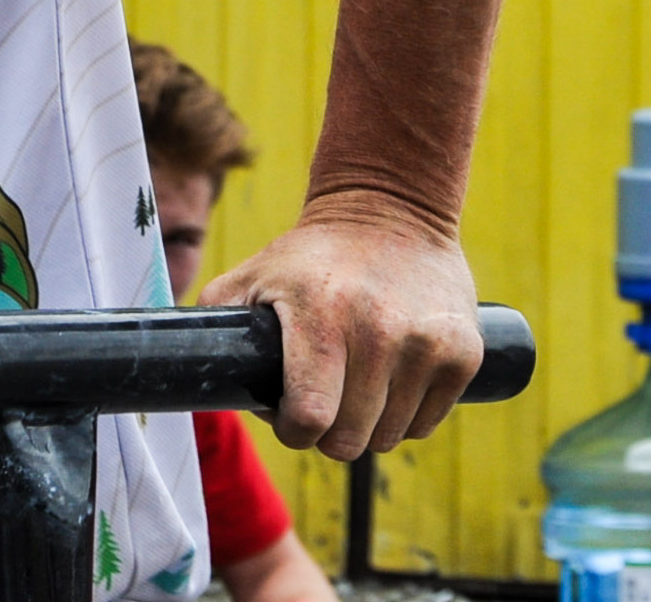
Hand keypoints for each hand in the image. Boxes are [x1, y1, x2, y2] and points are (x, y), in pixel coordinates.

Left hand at [201, 192, 482, 459]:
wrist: (392, 208)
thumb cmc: (309, 257)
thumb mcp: (250, 277)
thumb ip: (212, 327)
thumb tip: (186, 377)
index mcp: (321, 317)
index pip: (308, 423)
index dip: (293, 428)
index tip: (292, 410)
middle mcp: (379, 331)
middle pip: (350, 442)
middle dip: (330, 430)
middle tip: (325, 393)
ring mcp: (427, 343)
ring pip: (390, 437)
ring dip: (370, 421)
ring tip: (358, 376)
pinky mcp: (464, 351)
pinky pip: (427, 423)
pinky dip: (408, 413)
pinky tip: (394, 374)